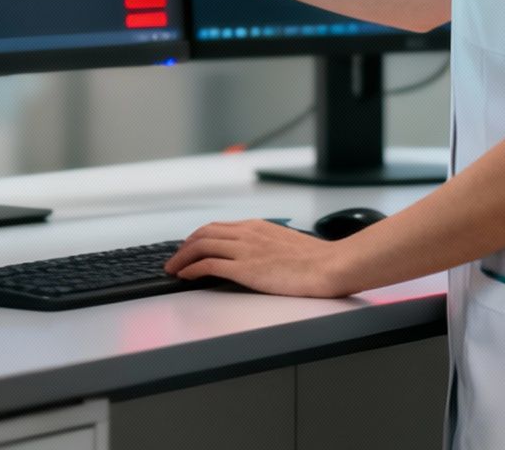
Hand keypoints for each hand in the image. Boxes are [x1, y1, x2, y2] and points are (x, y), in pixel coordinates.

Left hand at [163, 219, 353, 297]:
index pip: (218, 227)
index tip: (190, 247)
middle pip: (203, 233)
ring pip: (201, 246)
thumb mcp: (287, 244)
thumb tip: (259, 257)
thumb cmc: (318, 260)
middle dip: (184, 246)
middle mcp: (247, 233)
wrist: (331, 266)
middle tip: (174, 258)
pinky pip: (209, 264)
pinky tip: (185, 276)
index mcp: (258, 227)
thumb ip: (268, 246)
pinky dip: (192, 269)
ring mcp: (245, 249)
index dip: (198, 237)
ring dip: (182, 257)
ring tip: (173, 268)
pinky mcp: (245, 268)